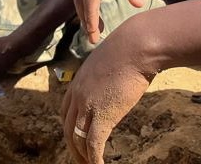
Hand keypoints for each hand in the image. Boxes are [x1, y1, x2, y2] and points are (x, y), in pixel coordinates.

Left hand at [61, 22, 155, 163]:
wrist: (135, 47)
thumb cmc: (128, 50)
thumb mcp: (107, 62)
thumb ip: (103, 76)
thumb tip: (113, 80)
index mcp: (78, 82)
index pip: (65, 111)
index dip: (69, 126)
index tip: (74, 136)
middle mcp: (77, 95)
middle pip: (68, 128)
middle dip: (73, 146)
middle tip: (80, 159)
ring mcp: (88, 106)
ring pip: (78, 139)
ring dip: (83, 156)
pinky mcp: (103, 115)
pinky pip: (94, 144)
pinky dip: (94, 159)